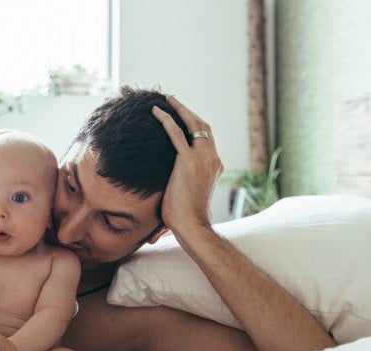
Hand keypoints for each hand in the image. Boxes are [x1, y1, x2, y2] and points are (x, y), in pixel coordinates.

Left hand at [151, 96, 223, 238]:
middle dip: (189, 112)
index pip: (207, 140)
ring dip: (180, 109)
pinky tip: (156, 112)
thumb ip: (177, 198)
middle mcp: (212, 158)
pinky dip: (166, 120)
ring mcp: (202, 158)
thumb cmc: (186, 221)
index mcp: (215, 166)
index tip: (183, 119)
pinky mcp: (187, 160)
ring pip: (193, 124)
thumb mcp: (186, 200)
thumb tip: (156, 230)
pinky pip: (176, 133)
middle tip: (174, 102)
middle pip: (204, 127)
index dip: (196, 126)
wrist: (192, 226)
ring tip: (168, 100)